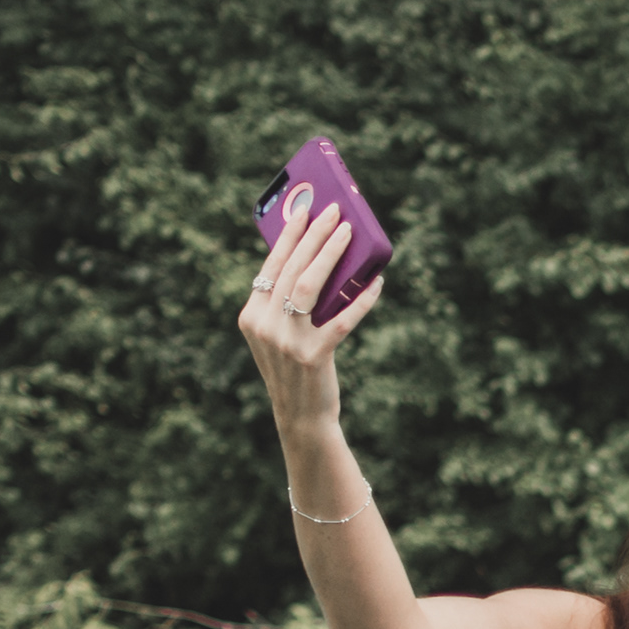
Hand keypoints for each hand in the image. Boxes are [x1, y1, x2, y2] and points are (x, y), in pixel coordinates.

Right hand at [238, 186, 380, 434]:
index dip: (288, 236)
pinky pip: (342, 319)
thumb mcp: (280, 334)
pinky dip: (361, 299)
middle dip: (314, 236)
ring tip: (348, 233)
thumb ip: (288, 303)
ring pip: (310, 285)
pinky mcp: (313, 355)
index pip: (271, 266)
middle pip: (292, 269)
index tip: (303, 211)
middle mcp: (264, 324)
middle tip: (334, 212)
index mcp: (251, 315)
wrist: (301, 417)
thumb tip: (323, 259)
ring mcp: (287, 340)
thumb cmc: (296, 369)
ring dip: (332, 254)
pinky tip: (376, 282)